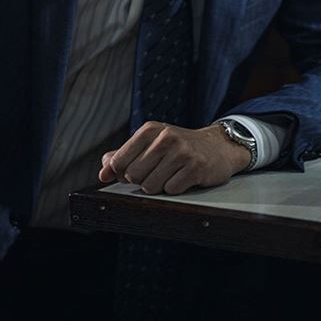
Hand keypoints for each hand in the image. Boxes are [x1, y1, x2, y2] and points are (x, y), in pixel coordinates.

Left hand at [98, 122, 251, 194]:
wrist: (218, 146)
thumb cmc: (179, 148)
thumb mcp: (151, 144)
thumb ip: (124, 156)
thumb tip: (103, 172)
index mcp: (149, 130)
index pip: (118, 162)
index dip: (122, 174)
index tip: (134, 172)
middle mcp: (165, 137)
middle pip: (133, 176)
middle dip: (142, 180)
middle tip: (158, 172)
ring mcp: (182, 151)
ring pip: (151, 186)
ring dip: (159, 186)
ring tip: (171, 175)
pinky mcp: (196, 167)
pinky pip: (171, 190)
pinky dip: (176, 188)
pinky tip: (184, 178)